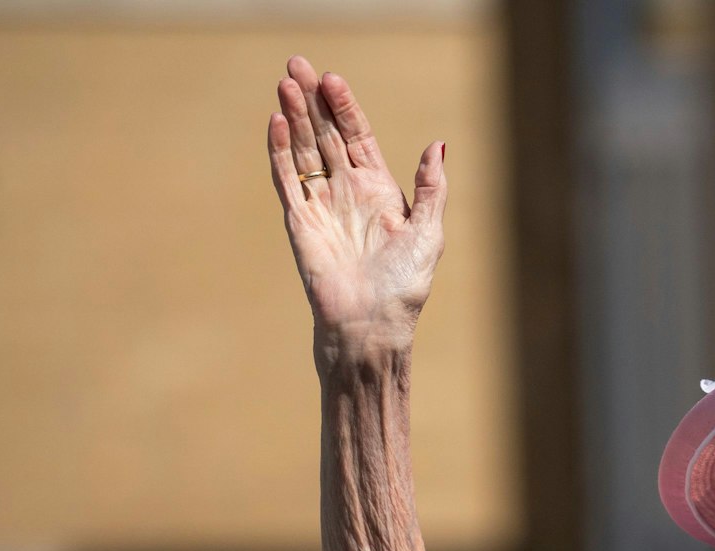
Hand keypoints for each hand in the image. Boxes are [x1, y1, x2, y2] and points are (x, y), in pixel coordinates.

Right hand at [265, 55, 445, 350]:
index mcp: (379, 189)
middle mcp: (347, 191)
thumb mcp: (428, 231)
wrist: (373, 323)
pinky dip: (279, 151)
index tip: (333, 79)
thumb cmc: (406, 284)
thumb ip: (431, 187)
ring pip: (303, 150)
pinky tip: (276, 122)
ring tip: (285, 83)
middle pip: (325, 134)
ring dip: (293, 117)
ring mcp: (321, 204)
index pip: (357, 136)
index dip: (345, 108)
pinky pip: (286, 179)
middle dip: (312, 100)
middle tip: (296, 63)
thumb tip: (438, 144)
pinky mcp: (299, 221)